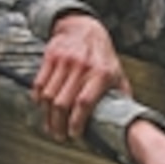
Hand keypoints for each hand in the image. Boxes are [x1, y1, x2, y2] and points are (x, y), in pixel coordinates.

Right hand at [32, 14, 130, 140]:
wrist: (84, 28)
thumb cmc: (102, 56)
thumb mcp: (117, 73)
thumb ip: (121, 96)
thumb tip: (126, 121)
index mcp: (102, 73)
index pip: (84, 103)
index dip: (77, 122)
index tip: (74, 134)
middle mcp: (82, 67)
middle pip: (63, 103)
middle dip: (59, 124)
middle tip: (60, 135)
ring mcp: (64, 61)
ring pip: (49, 96)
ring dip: (47, 115)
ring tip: (50, 125)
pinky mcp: (50, 57)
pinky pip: (39, 84)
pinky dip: (38, 99)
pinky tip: (42, 107)